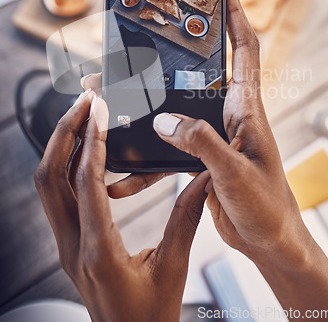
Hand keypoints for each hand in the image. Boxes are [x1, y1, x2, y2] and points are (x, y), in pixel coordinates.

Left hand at [34, 91, 209, 321]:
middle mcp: (72, 244)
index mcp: (99, 250)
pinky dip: (66, 165)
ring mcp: (66, 243)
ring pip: (48, 185)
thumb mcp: (173, 266)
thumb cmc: (149, 314)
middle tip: (82, 103)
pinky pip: (58, 196)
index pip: (85, 183)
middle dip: (63, 133)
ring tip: (82, 116)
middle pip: (49, 177)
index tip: (98, 110)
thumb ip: (187, 217)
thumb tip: (203, 179)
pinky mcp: (69, 241)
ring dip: (61, 146)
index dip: (90, 141)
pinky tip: (85, 150)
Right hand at [152, 0, 327, 312]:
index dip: (234, 14)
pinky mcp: (200, 156)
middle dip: (175, 50)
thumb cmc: (266, 207)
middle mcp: (229, 114)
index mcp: (246, 109)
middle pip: (199, 71)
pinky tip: (124, 174)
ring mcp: (213, 134)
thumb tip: (165, 121)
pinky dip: (145, 161)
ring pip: (175, 108)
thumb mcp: (234, 173)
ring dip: (148, 104)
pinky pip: (167, 149)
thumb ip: (201, 143)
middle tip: (148, 32)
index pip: (243, 48)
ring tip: (117, 96)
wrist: (268, 241)